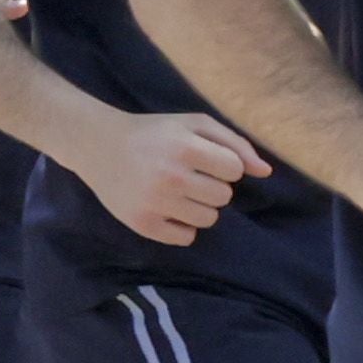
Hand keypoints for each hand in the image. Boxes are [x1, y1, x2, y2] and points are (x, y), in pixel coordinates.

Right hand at [84, 107, 260, 247]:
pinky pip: (185, 238)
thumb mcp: (193, 124)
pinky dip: (182, 227)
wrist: (97, 145)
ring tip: (178, 193)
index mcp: (185, 148)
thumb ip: (235, 144)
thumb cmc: (153, 133)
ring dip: (199, 207)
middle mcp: (170, 177)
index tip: (202, 159)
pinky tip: (167, 210)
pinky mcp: (142, 223)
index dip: (223, 165)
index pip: (234, 170)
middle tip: (188, 177)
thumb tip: (265, 173)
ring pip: (208, 220)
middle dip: (212, 187)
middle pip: (223, 197)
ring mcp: (154, 203)